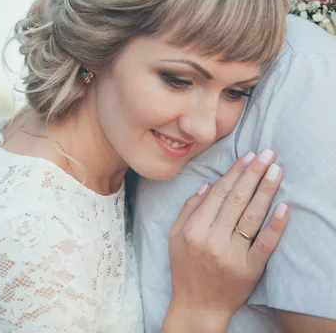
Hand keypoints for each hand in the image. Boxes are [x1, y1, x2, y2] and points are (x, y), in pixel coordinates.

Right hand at [163, 150, 289, 331]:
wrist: (198, 305)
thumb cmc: (184, 268)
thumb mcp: (174, 237)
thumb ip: (188, 210)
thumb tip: (208, 186)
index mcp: (194, 229)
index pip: (218, 194)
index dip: (234, 173)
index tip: (247, 156)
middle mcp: (212, 239)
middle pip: (237, 200)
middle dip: (253, 173)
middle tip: (267, 154)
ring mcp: (232, 254)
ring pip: (252, 216)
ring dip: (266, 190)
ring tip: (276, 171)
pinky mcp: (249, 269)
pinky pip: (265, 243)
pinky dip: (275, 224)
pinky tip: (284, 207)